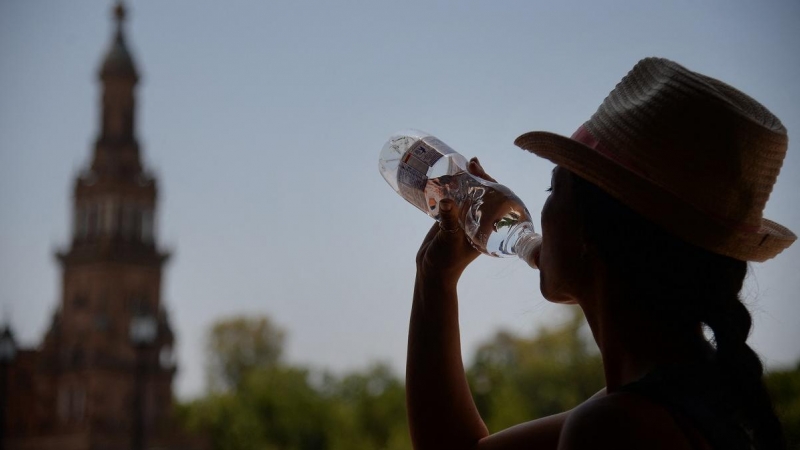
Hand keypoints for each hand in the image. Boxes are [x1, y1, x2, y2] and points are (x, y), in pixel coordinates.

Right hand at [415, 158, 495, 284]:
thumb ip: (448, 221)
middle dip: (478, 177)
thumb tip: (447, 201)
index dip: (490, 183)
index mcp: (486, 226)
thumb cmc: (446, 261)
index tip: (480, 170)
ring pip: (468, 194)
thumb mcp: (449, 240)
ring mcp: (464, 218)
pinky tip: (447, 176)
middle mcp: (478, 220)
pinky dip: (451, 187)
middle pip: (483, 193)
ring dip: (465, 180)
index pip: (495, 200)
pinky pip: (454, 198)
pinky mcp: (450, 217)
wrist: (431, 271)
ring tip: (459, 165)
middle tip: (471, 163)